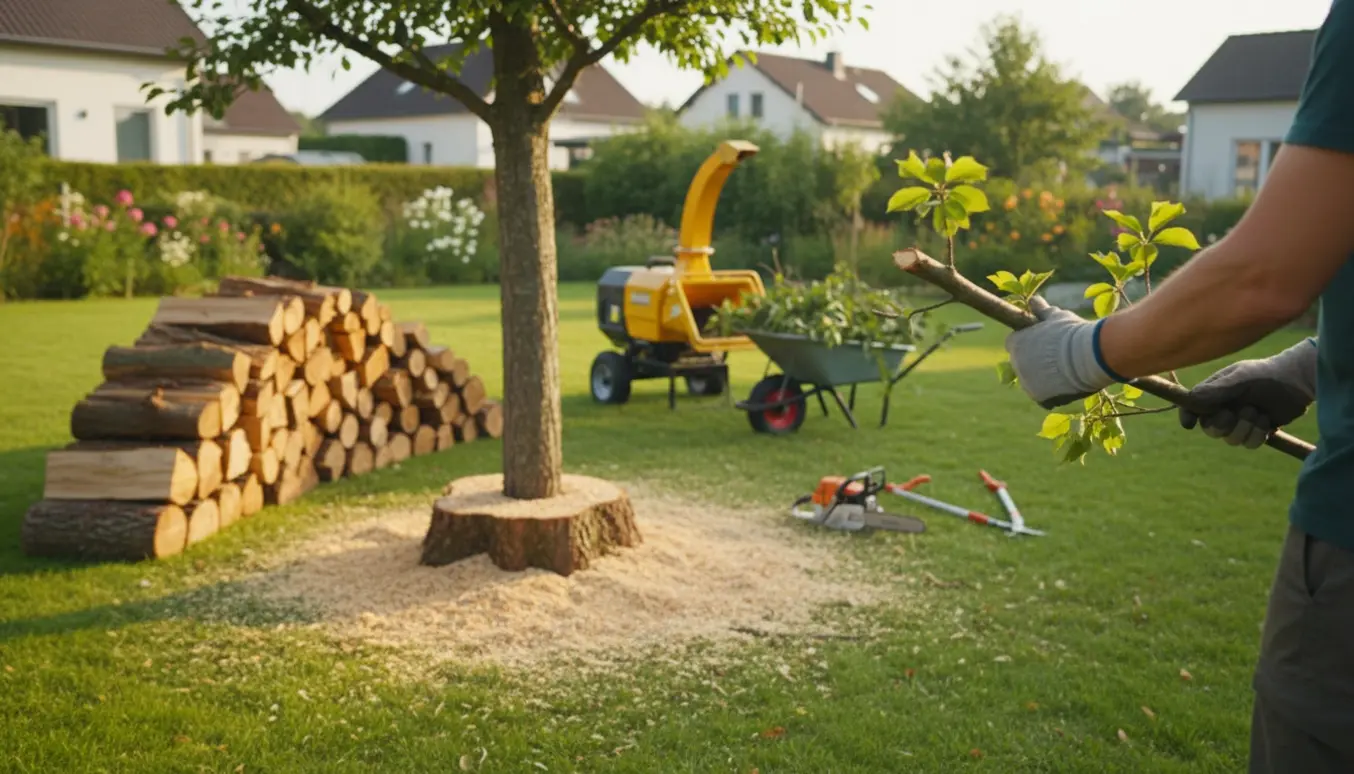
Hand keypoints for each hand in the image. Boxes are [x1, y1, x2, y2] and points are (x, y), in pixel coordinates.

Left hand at [1004, 296, 1119, 408]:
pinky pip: (1044, 397)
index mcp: (1016, 344)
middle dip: (1035, 360)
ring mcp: (1027, 383)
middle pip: (1022, 363)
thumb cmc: (1073, 333)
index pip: (1014, 344)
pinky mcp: (1040, 398)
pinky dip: (1054, 393)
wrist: (1089, 355)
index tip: (1044, 342)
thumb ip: (1042, 310)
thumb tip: (1033, 300)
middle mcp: (1016, 364)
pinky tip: (1067, 385)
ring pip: (1033, 381)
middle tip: (1058, 357)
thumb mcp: (1057, 318)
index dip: (1028, 342)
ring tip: (1066, 370)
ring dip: (1044, 377)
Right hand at [1179, 340, 1317, 448]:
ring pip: (1232, 440)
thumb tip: (1190, 398)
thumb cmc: (1264, 374)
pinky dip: (1259, 434)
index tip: (1190, 424)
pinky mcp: (1257, 432)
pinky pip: (1250, 444)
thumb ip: (1215, 389)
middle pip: (1211, 430)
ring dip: (1245, 428)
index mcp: (1214, 394)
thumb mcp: (1239, 378)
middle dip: (1222, 425)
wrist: (1296, 380)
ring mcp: (1241, 422)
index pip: (1192, 408)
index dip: (1188, 417)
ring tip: (1258, 412)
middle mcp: (1224, 408)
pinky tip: (1268, 420)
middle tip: (1232, 414)